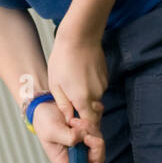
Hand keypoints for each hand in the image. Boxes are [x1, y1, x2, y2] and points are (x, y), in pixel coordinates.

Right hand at [30, 98, 105, 162]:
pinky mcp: (90, 130)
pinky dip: (91, 122)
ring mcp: (86, 142)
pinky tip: (77, 118)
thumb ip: (67, 137)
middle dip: (95, 145)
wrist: (46, 105)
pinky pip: (98, 128)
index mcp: (66, 161)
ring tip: (73, 121)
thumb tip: (84, 138)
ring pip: (99, 141)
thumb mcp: (51, 131)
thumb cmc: (44, 122)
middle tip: (84, 134)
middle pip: (98, 158)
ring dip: (90, 129)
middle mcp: (78, 154)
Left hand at [47, 15, 108, 134]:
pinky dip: (91, 86)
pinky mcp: (106, 76)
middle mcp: (96, 94)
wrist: (80, 36)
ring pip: (95, 98)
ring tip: (74, 82)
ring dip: (86, 96)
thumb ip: (63, 105)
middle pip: (93, 111)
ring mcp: (103, 85)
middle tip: (71, 101)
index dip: (84, 126)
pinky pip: (98, 88)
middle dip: (84, 111)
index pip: (89, 122)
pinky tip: (81, 74)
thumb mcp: (55, 84)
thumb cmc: (63, 58)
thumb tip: (68, 118)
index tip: (76, 123)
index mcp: (82, 99)